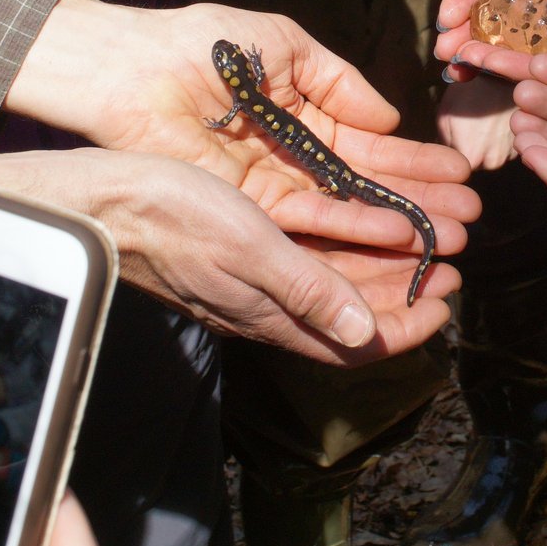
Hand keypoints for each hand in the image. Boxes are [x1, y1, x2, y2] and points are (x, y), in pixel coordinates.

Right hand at [0, 148, 459, 364]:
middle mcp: (265, 304)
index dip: (408, 325)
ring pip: (331, 280)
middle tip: (450, 258)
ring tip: (419, 234)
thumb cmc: (168, 220)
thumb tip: (364, 333)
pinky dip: (342, 240)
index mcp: (272, 313)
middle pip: (350, 311)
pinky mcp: (232, 252)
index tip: (448, 296)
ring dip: (380, 261)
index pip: (355, 341)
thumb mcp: (249, 247)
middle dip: (405, 289)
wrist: (96, 204)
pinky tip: (353, 216)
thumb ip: (307, 289)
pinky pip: (306, 256)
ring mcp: (247, 280)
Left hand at [7, 0, 477, 219]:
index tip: (458, 174)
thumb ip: (338, 80)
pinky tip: (397, 233)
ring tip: (451, 237)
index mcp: (304, 117)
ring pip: (348, 213)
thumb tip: (388, 119)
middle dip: (421, 202)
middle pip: (368, 188)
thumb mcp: (285, 44)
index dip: (414, 161)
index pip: (370, 147)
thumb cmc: (201, 42)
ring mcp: (274, 188)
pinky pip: (309, 222)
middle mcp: (295, 160)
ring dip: (400, 225)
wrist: (132, 66)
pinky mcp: (248, 208)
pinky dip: (354, 229)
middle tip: (471, 219)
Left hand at [436, 76, 517, 170]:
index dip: (455, 152)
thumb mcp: (445, 114)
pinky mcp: (523, 140)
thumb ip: (443, 140)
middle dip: (473, 150)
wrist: (503, 75)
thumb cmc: (470, 91)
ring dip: (489, 146)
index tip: (456, 138)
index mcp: (471, 157)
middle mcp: (494, 161)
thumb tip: (446, 151)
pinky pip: (508, 147)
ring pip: (494, 156)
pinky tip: (499, 121)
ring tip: (487, 122)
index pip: (458, 168)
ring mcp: (512, 153)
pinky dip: (503, 139)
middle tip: (472, 128)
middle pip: (478, 164)